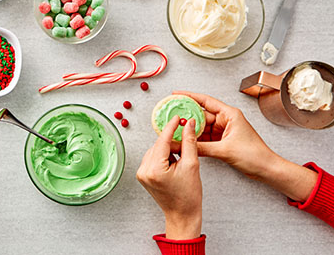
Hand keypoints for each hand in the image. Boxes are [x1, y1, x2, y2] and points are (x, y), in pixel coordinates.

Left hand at [136, 115, 201, 239]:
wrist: (182, 215)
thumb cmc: (189, 195)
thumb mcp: (192, 165)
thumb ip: (189, 142)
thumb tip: (188, 124)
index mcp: (154, 169)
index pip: (162, 140)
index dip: (171, 127)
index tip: (177, 118)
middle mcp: (144, 170)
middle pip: (159, 145)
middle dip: (173, 143)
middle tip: (187, 145)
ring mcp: (141, 174)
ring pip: (156, 151)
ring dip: (168, 150)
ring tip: (182, 160)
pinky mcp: (143, 176)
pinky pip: (153, 158)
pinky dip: (164, 157)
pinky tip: (174, 164)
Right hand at [175, 91, 316, 201]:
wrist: (266, 169)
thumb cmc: (254, 155)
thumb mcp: (224, 150)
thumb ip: (201, 148)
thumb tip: (183, 145)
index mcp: (230, 114)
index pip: (206, 101)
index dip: (189, 96)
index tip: (176, 94)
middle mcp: (226, 120)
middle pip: (201, 115)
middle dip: (187, 117)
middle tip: (172, 117)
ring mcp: (224, 130)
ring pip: (202, 127)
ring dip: (190, 130)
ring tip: (176, 130)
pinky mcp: (223, 141)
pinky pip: (205, 137)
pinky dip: (196, 140)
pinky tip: (186, 141)